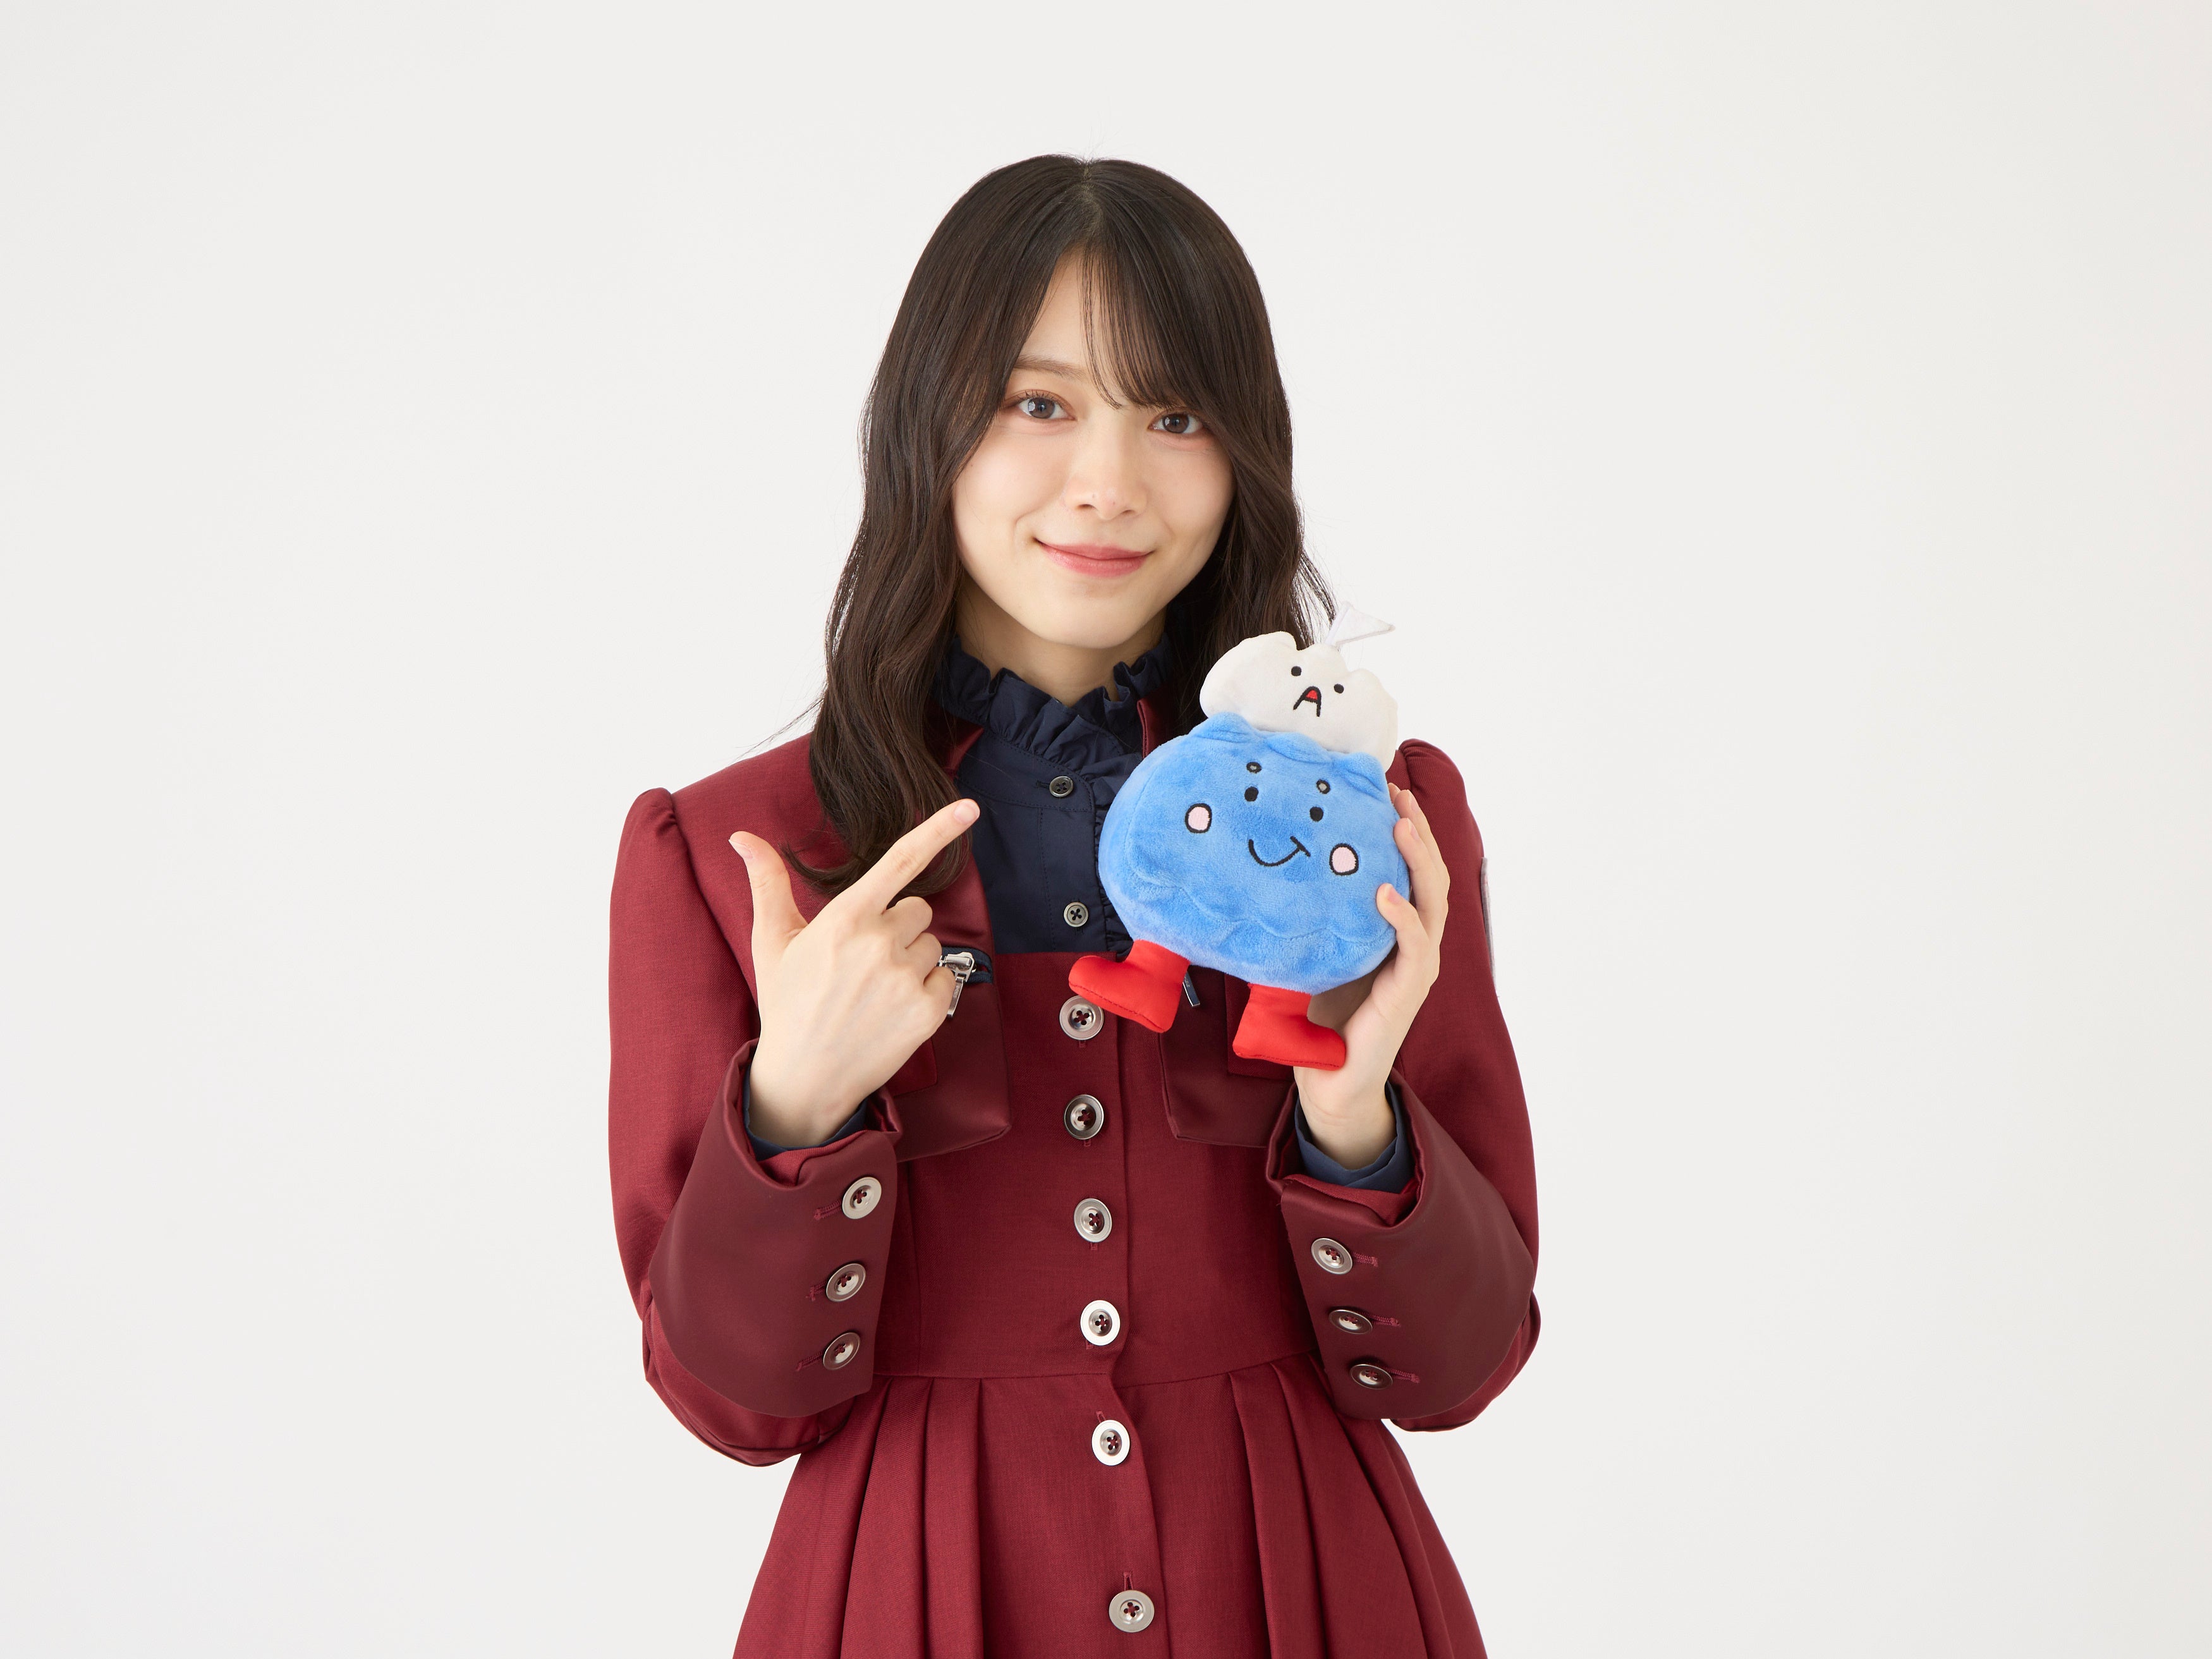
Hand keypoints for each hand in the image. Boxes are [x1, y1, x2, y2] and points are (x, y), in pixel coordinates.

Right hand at [729, 797, 979, 1145]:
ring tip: (873, 989)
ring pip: (931, 944)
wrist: (804, 1077)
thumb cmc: (787, 1003)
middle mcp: (878, 944)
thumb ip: (767, 882)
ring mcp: (905, 979)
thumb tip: (742, 836)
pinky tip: (893, 1008)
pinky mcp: (928, 1011)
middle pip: (917, 909)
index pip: (899, 862)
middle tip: (861, 962)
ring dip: (910, 960)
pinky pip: (946, 977)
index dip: (937, 830)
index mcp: (844, 919)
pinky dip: (927, 990)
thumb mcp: (772, 941)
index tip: (968, 807)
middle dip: (896, 928)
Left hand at [1294, 781, 1449, 1166]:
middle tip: (1397, 791)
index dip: (1401, 827)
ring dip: (1417, 861)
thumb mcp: (1311, 947)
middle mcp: (1412, 940)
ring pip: (1432, 901)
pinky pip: (1414, 948)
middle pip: (1427, 873)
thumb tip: (1258, 862)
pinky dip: (1404, 918)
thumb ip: (1304, 912)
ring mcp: (1415, 965)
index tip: (1383, 787)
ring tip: (1400, 826)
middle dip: (1417, 830)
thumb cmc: (1319, 1011)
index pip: (1406, 867)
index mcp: (1392, 927)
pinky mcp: (1408, 993)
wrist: (1329, 1079)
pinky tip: (1386, 894)